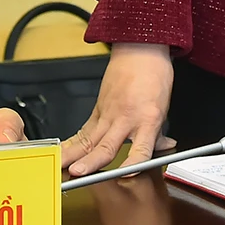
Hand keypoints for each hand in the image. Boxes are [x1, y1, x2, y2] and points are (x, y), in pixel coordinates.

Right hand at [61, 43, 175, 175]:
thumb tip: (164, 147)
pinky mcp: (98, 109)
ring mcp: (108, 114)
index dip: (134, 163)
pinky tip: (61, 152)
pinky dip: (72, 143)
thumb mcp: (163, 107)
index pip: (141, 148)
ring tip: (60, 165)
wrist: (140, 51)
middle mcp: (125, 119)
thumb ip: (159, 134)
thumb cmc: (154, 75)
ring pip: (89, 138)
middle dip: (90, 161)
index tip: (127, 174)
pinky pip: (84, 130)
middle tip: (77, 173)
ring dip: (73, 154)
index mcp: (147, 120)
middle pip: (106, 145)